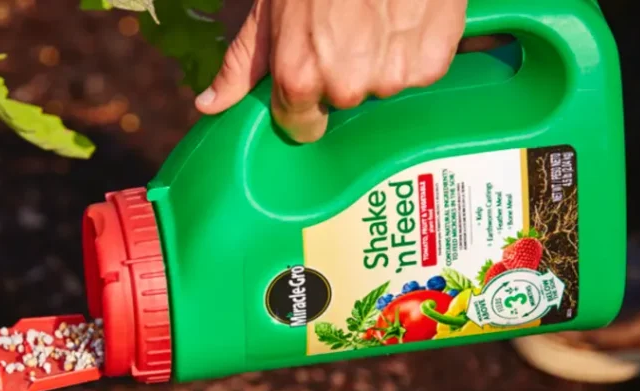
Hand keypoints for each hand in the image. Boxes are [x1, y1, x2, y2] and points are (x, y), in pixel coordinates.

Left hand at [194, 0, 472, 142]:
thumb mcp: (267, 13)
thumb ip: (242, 66)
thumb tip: (208, 105)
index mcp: (299, 78)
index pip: (302, 128)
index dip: (304, 104)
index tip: (311, 76)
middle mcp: (344, 85)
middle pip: (343, 102)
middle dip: (342, 73)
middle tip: (344, 28)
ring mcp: (391, 76)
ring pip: (383, 86)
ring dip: (381, 59)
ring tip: (376, 16)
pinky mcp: (431, 62)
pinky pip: (420, 71)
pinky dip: (415, 48)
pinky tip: (403, 15)